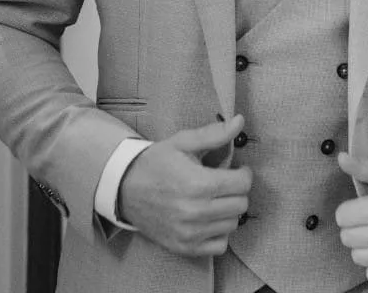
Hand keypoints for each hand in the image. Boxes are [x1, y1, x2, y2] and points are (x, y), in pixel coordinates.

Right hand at [119, 114, 252, 257]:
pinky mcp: (184, 247)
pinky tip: (208, 219)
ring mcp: (190, 232)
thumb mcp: (183, 142)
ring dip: (228, 211)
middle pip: (241, 204)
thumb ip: (214, 133)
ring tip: (214, 199)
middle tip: (224, 183)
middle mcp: (195, 212)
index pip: (243, 183)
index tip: (236, 170)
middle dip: (237, 191)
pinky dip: (219, 233)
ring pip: (233, 224)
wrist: (124, 189)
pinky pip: (220, 245)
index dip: (243, 173)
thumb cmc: (155, 163)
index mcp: (198, 183)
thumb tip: (240, 121)